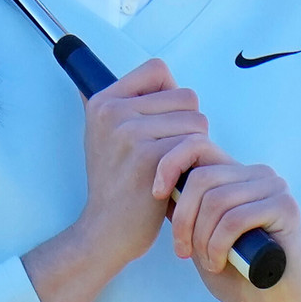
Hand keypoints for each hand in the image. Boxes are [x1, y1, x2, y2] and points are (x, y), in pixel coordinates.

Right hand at [25, 59, 203, 301]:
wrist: (105, 231)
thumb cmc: (117, 186)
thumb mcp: (105, 137)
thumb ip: (126, 104)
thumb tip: (153, 72)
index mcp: (103, 101)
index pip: (158, 70)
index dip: (171, 93)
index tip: (164, 122)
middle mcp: (113, 111)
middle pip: (186, 95)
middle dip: (188, 126)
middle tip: (171, 155)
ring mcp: (130, 132)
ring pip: (197, 120)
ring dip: (196, 146)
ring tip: (173, 169)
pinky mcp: (150, 156)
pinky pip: (197, 144)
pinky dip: (195, 165)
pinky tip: (176, 182)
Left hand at [156, 140, 300, 301]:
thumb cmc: (235, 273)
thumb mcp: (199, 236)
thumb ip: (186, 208)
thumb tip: (158, 184)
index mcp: (236, 174)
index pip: (197, 145)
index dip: (169, 164)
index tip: (155, 194)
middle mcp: (257, 174)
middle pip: (201, 177)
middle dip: (183, 219)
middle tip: (183, 251)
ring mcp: (274, 188)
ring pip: (216, 199)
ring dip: (201, 238)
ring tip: (206, 261)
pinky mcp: (286, 208)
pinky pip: (235, 219)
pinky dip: (218, 246)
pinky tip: (219, 264)